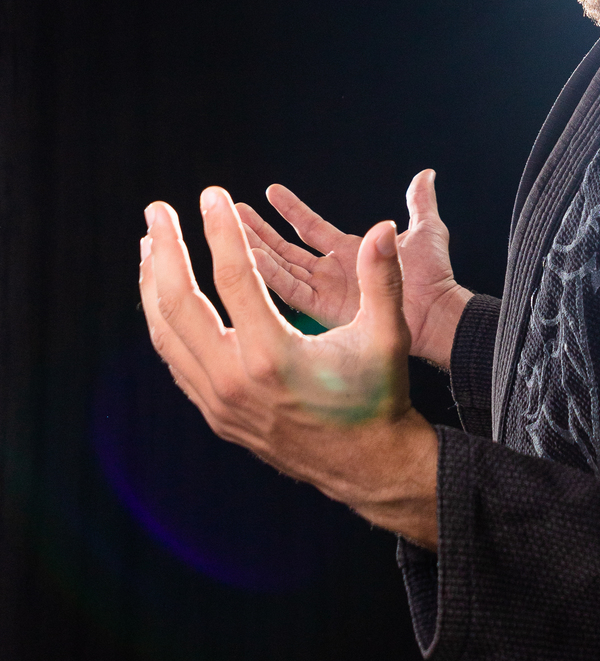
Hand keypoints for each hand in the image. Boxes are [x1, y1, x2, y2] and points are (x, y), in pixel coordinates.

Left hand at [140, 187, 438, 546]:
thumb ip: (382, 280)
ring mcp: (218, 401)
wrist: (366, 465)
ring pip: (166, 334)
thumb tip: (383, 228)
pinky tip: (164, 296)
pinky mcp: (214, 414)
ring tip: (151, 245)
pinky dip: (163, 322)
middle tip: (156, 210)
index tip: (210, 195)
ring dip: (152, 285)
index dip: (219, 230)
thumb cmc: (377, 397)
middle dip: (165, 250)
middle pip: (179, 303)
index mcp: (273, 356)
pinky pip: (175, 360)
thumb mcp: (387, 337)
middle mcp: (235, 380)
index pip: (232, 277)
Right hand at [236, 171, 470, 368]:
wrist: (440, 311)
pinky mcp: (325, 310)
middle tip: (231, 211)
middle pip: (286, 249)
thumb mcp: (426, 230)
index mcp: (352, 253)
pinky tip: (246, 258)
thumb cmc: (436, 278)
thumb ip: (420, 203)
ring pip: (281, 268)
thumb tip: (426, 175)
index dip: (290, 210)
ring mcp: (327, 293)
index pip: (311, 227)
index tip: (269, 191)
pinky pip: (289, 291)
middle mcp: (334, 274)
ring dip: (253, 249)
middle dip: (258, 231)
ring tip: (228, 228)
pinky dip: (268, 275)